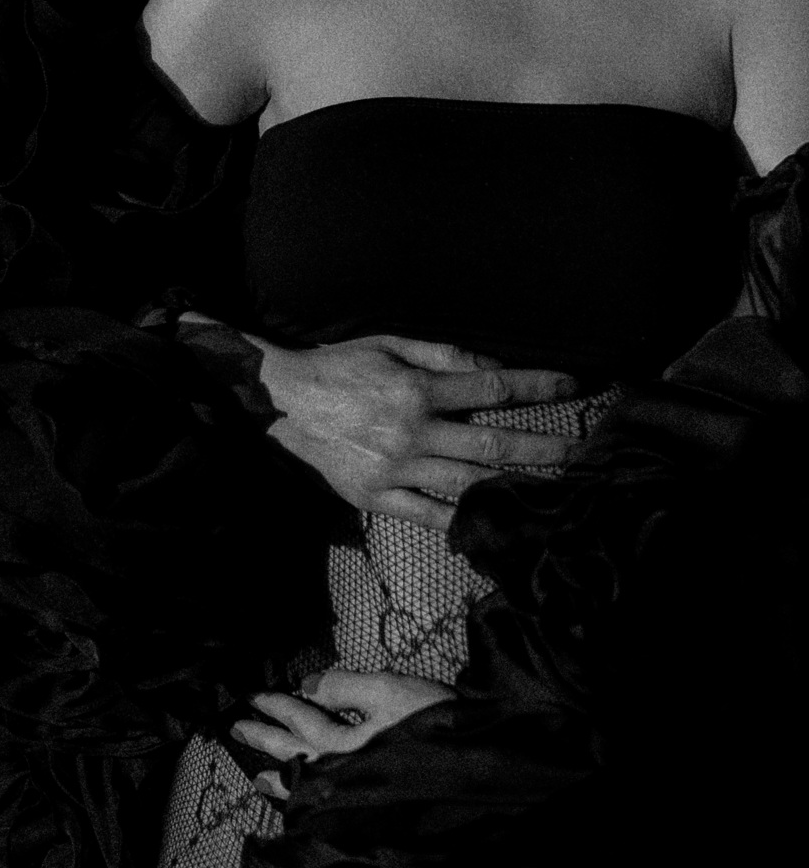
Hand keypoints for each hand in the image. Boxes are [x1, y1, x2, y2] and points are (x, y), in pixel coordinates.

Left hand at [232, 668, 450, 800]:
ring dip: (281, 778)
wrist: (483, 770)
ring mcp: (359, 798)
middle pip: (296, 755)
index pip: (302, 720)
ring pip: (309, 786)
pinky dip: (309, 801)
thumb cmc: (436, 724)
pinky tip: (304, 801)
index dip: (278, 705)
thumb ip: (345, 687)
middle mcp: (346, 774)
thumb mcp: (390, 690)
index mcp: (346, 743)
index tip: (253, 696)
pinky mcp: (374, 811)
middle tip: (237, 729)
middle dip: (266, 741)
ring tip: (257, 776)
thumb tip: (305, 686)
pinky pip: (328, 806)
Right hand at [258, 333, 579, 527]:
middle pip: (493, 445)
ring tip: (552, 492)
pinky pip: (428, 516)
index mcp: (417, 390)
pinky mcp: (376, 498)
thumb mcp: (389, 344)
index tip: (572, 385)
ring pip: (468, 485)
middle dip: (545, 447)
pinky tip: (492, 523)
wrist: (282, 405)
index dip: (537, 386)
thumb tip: (491, 367)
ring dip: (513, 488)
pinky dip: (461, 521)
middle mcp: (413, 433)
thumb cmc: (339, 366)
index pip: (492, 389)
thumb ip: (443, 355)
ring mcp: (396, 470)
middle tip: (584, 451)